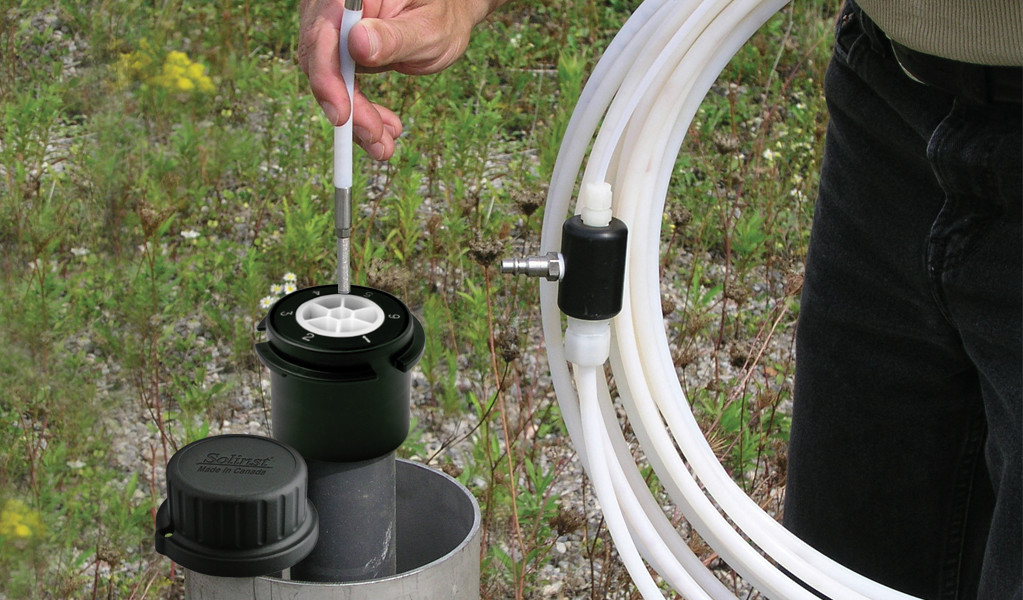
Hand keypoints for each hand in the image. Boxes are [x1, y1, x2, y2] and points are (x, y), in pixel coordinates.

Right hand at [299, 0, 502, 159]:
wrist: (446, 16)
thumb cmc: (442, 14)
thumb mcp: (428, 28)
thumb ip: (394, 37)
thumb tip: (356, 44)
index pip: (324, 35)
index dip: (327, 78)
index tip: (342, 115)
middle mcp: (333, 7)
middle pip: (320, 61)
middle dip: (346, 108)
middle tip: (376, 141)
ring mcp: (333, 28)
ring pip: (327, 79)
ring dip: (354, 118)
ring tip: (384, 144)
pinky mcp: (339, 50)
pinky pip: (338, 84)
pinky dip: (358, 112)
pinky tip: (380, 129)